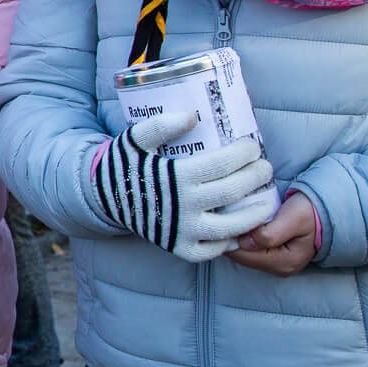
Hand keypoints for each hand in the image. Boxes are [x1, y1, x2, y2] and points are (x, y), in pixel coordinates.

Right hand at [88, 111, 274, 261]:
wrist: (102, 198)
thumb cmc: (124, 165)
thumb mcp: (135, 139)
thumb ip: (161, 125)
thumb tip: (193, 116)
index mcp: (175, 176)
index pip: (223, 163)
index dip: (245, 153)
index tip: (252, 146)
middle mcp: (183, 205)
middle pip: (233, 190)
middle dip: (257, 177)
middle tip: (265, 168)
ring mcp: (182, 230)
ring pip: (232, 226)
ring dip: (255, 212)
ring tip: (264, 201)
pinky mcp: (179, 248)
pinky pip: (213, 250)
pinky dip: (230, 241)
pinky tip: (239, 229)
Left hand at [227, 191, 318, 276]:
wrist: (323, 210)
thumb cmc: (309, 212)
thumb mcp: (293, 219)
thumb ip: (270, 233)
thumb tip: (244, 242)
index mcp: (284, 262)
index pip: (244, 255)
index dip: (230, 238)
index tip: (225, 219)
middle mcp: (279, 268)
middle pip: (241, 256)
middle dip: (231, 238)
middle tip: (226, 216)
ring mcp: (275, 265)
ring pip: (243, 253)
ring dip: (236, 237)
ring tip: (234, 218)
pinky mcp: (272, 257)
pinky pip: (249, 250)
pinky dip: (243, 238)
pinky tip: (242, 224)